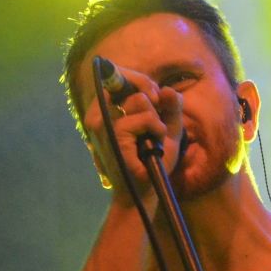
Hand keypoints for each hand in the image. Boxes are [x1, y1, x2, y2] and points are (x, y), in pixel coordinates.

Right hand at [82, 65, 184, 201]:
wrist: (144, 192)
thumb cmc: (152, 162)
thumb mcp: (167, 131)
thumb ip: (170, 109)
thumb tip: (168, 90)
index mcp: (107, 112)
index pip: (116, 78)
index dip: (138, 80)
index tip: (154, 95)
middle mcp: (99, 116)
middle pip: (128, 83)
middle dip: (152, 95)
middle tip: (158, 116)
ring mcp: (103, 126)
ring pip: (138, 100)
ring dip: (155, 118)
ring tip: (154, 138)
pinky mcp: (113, 137)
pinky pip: (142, 118)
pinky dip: (155, 127)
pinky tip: (154, 143)